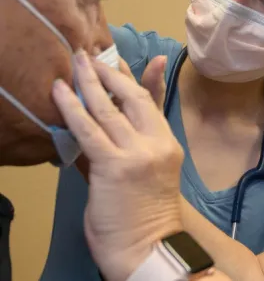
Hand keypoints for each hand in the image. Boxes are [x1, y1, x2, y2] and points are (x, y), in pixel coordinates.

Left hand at [52, 49, 183, 280]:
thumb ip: (124, 144)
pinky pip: (89, 129)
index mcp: (167, 143)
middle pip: (133, 98)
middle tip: (90, 54)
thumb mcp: (142, 172)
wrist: (148, 246)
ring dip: (89, 81)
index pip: (151, 102)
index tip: (120, 59)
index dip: (137, 77)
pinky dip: (71, 108)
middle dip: (110, 73)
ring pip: (109, 109)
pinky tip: (60, 90)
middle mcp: (156, 142)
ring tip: (75, 60)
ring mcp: (138, 152)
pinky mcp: (115, 165)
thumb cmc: (143, 214)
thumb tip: (99, 121)